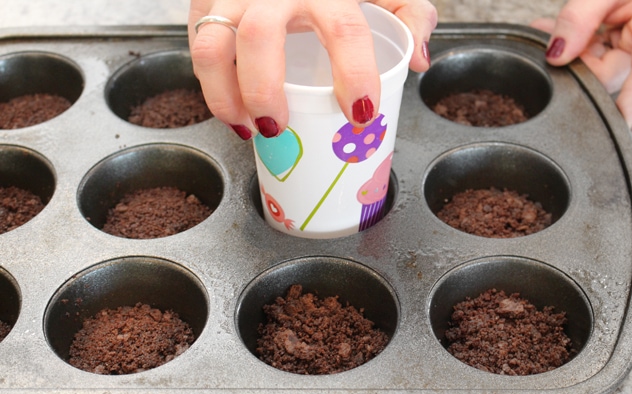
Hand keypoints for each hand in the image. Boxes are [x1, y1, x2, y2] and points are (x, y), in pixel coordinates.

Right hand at [188, 0, 436, 138]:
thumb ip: (410, 14)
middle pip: (258, 38)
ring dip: (224, 96)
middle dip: (265, 92)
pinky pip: (198, 47)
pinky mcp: (207, 1)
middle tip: (278, 128)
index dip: (354, 75)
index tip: (361, 114)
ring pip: (211, 46)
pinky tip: (232, 107)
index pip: (343, 29)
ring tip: (246, 127)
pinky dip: (210, 85)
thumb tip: (420, 61)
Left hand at [532, 0, 631, 126]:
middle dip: (575, 59)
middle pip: (608, 75)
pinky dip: (575, 48)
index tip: (620, 122)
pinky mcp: (627, 54)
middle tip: (547, 33)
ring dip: (571, 52)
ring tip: (549, 27)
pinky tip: (560, 34)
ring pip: (596, 70)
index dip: (631, 100)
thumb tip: (557, 55)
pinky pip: (594, 61)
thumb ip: (579, 18)